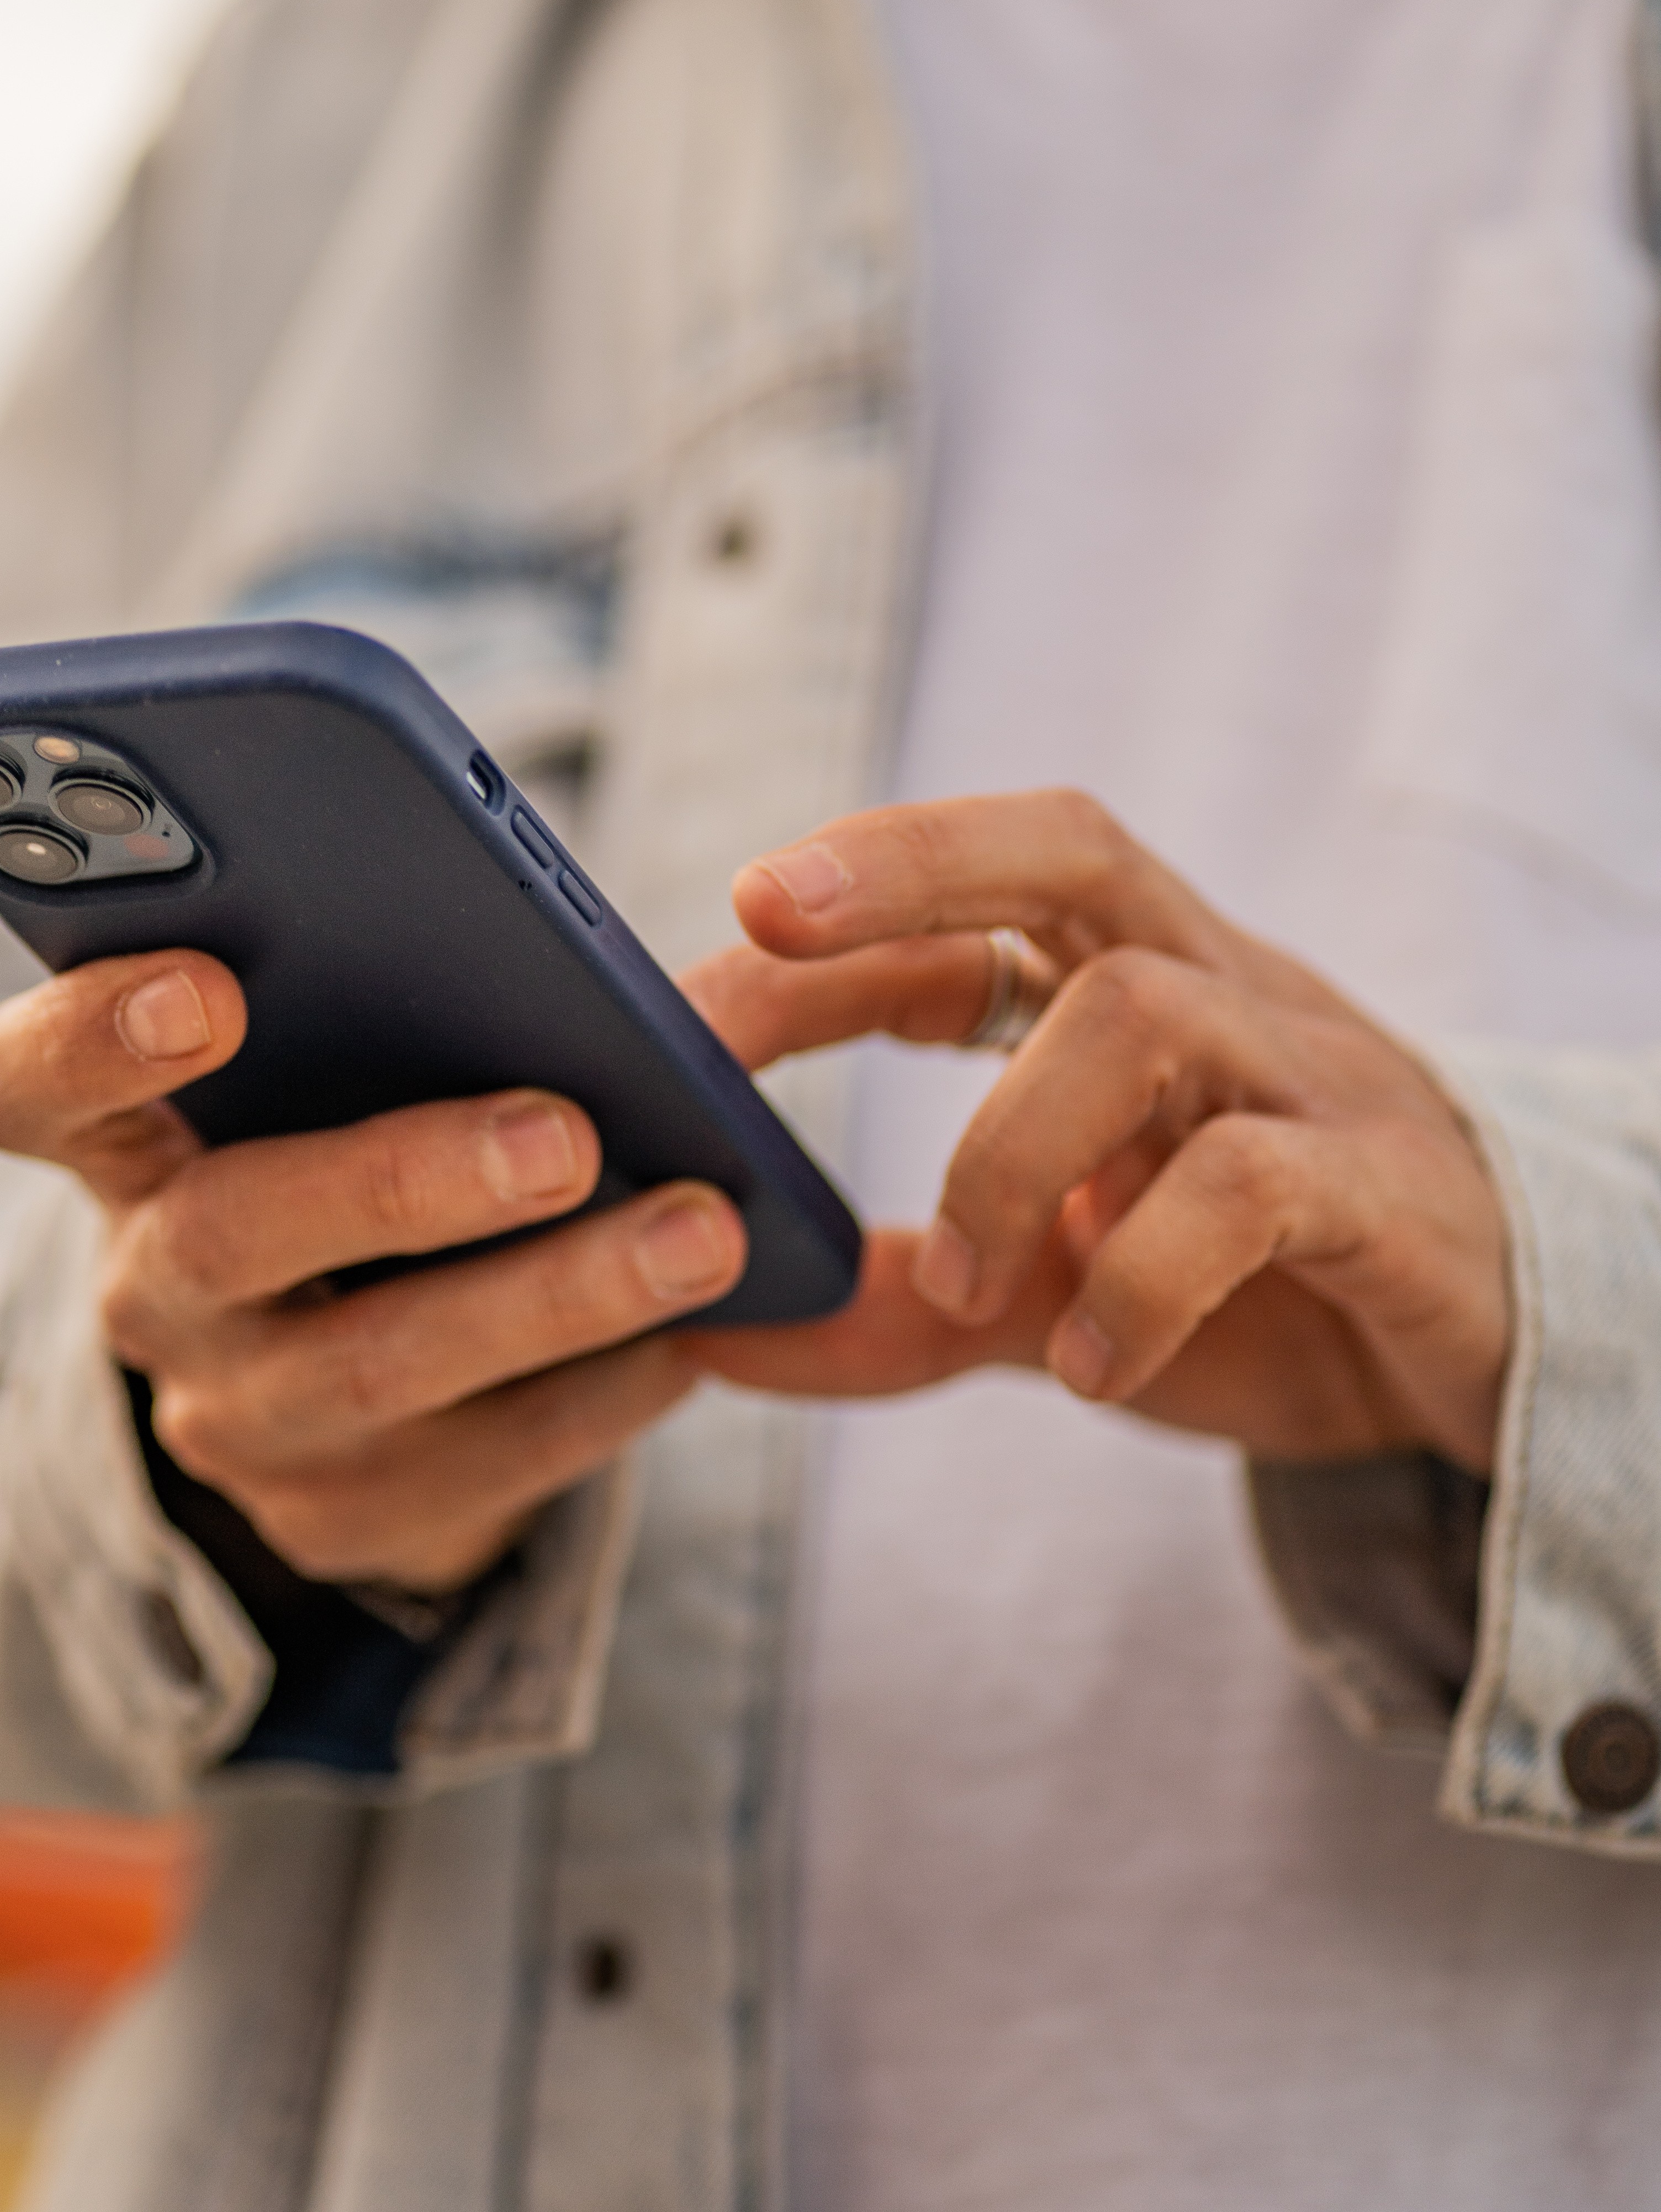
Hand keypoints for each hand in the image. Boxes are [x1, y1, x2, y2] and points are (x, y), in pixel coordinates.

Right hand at [0, 952, 746, 1591]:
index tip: (210, 986)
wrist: (339, 1373)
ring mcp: (235, 1419)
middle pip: (228, 1233)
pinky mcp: (336, 1521)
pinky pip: (479, 1466)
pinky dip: (598, 1395)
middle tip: (563, 1132)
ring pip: (377, 1368)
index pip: (22, 1087)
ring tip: (699, 1233)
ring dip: (552, 1297)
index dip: (91, 1039)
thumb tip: (566, 951)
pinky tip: (693, 1337)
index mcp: (124, 1139)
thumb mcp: (329, 1071)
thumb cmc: (353, 1143)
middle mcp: (152, 1286)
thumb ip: (387, 990)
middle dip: (401, 1180)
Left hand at [679, 789, 1510, 1476]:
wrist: (1496, 1362)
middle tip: (769, 919)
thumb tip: (715, 1333)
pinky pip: (1253, 1180)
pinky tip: (1091, 1364)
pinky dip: (1144, 1272)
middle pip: (1073, 847)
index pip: (981, 894)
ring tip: (968, 1285)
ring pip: (1139, 1009)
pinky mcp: (1386, 1190)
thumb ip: (908, 1305)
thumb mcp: (1060, 1296)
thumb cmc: (1269, 1293)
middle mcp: (1218, 994)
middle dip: (911, 860)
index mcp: (1136, 988)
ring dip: (1006, 1146)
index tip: (715, 957)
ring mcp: (1308, 1077)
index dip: (844, 905)